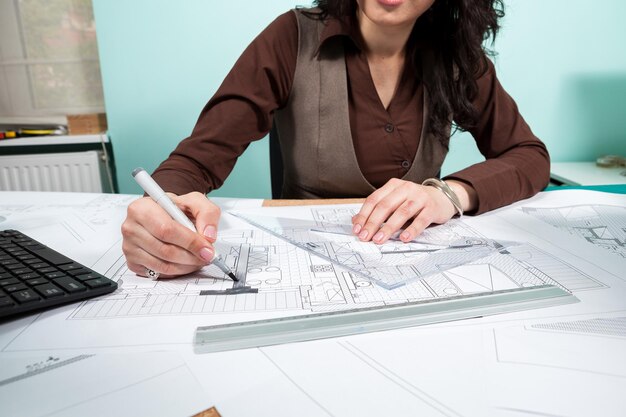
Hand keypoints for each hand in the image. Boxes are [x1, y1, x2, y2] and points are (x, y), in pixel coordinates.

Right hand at [121, 191, 220, 277]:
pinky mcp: (132, 262)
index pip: (167, 230)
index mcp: (142, 208)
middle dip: (191, 257)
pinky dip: (176, 272)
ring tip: (198, 259)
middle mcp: (131, 227)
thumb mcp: (194, 201)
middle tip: (206, 256)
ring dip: (186, 266)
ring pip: (163, 265)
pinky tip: (185, 263)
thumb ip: (207, 213)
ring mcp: (129, 246)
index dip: (190, 242)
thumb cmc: (175, 208)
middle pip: (165, 250)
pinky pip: (158, 273)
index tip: (207, 249)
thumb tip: (208, 235)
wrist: (164, 213)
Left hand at [351, 178, 473, 243]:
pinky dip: (412, 230)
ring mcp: (420, 197)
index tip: (357, 229)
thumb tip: (356, 221)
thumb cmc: (414, 201)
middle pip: (385, 206)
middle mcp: (406, 188)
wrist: (442, 197)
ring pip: (401, 212)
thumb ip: (377, 210)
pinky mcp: (432, 208)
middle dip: (373, 223)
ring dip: (389, 228)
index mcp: (393, 185)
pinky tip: (404, 238)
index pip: (374, 199)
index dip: (364, 215)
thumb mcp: (395, 202)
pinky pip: (421, 220)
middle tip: (365, 237)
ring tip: (379, 239)